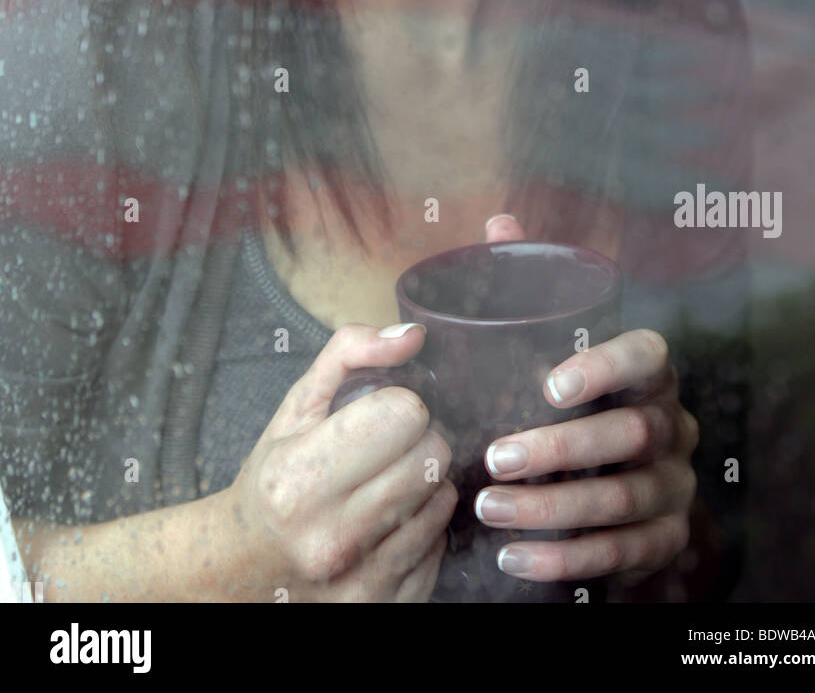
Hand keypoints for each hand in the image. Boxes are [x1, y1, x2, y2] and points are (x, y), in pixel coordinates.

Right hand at [223, 322, 456, 601]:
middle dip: (421, 439)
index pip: (404, 414)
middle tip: (392, 446)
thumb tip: (415, 336)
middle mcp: (330, 536)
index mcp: (302, 476)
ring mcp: (358, 581)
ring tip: (391, 481)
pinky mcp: (380, 609)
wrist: (242, 565)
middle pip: (431, 456)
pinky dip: (425, 528)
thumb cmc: (274, 476)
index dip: (400, 404)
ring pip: (442, 501)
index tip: (381, 414)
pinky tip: (393, 521)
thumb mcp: (296, 406)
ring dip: (428, 483)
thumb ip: (351, 353)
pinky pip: (438, 549)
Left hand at [478, 216, 698, 589]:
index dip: (605, 367)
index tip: (550, 383)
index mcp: (650, 371)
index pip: (647, 355)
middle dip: (561, 450)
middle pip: (631, 435)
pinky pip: (622, 555)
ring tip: (491, 507)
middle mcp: (673, 425)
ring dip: (554, 510)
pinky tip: (515, 555)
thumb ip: (530, 283)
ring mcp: (675, 485)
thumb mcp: (554, 340)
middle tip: (495, 458)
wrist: (615, 475)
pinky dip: (567, 559)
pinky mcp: (664, 538)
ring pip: (623, 500)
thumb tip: (500, 225)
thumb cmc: (571, 395)